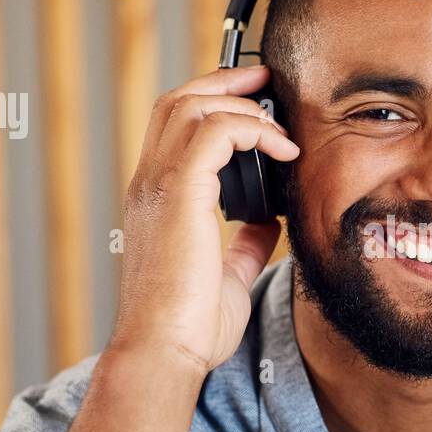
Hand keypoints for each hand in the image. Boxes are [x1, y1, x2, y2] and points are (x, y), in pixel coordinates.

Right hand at [107, 64, 299, 380]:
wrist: (165, 352)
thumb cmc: (190, 327)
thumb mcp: (227, 274)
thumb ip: (244, 241)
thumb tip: (269, 219)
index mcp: (156, 200)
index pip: (173, 128)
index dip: (212, 103)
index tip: (255, 101)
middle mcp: (150, 184)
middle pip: (177, 101)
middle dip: (225, 82)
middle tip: (267, 79)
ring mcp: (159, 186)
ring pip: (191, 105)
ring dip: (241, 102)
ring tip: (280, 120)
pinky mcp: (179, 194)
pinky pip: (215, 132)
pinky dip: (251, 128)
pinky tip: (281, 149)